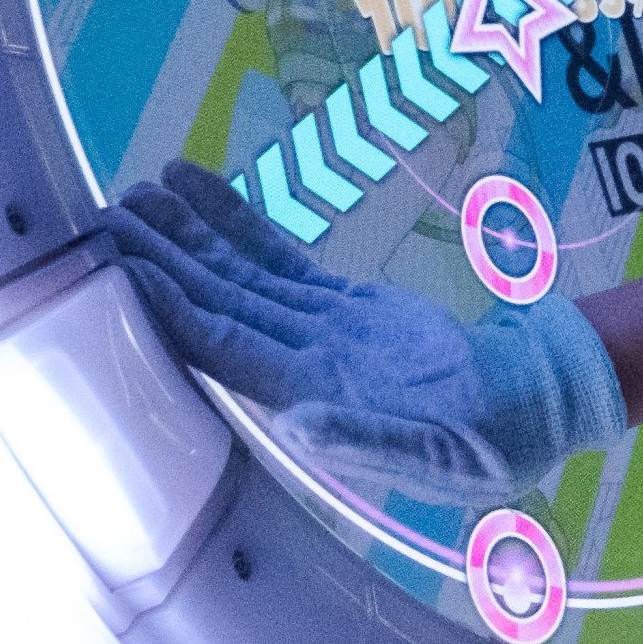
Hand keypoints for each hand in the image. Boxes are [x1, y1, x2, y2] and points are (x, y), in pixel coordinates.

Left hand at [96, 160, 623, 501]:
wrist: (535, 409)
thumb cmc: (493, 442)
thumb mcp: (438, 454)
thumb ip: (366, 439)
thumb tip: (298, 425)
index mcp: (311, 396)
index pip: (221, 345)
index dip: (169, 306)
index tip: (123, 266)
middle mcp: (298, 362)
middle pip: (213, 303)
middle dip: (161, 259)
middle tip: (107, 212)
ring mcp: (319, 331)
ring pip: (238, 275)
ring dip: (187, 235)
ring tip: (139, 189)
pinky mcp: (344, 307)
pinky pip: (279, 259)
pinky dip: (238, 224)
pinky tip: (200, 189)